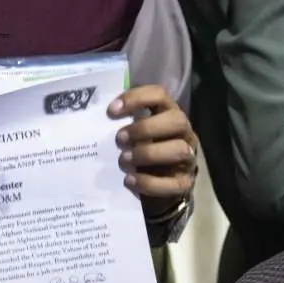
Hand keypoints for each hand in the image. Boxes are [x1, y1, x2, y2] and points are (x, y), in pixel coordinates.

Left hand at [109, 85, 197, 217]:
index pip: (159, 95)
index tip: (111, 111)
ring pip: (179, 150)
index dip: (136, 99)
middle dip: (145, 128)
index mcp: (168, 114)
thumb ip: (121, 124)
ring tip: (123, 160)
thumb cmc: (139, 151)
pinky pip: (173, 184)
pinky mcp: (185, 183)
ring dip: (148, 154)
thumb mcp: (132, 134)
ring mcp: (188, 158)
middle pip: (176, 120)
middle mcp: (184, 133)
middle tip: (119, 139)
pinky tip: (129, 180)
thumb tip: (95, 120)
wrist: (155, 187)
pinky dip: (148, 182)